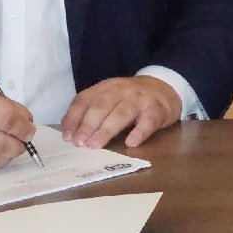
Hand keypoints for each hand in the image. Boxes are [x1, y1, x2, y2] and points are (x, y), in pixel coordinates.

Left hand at [60, 76, 182, 148]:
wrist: (165, 87)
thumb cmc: (131, 97)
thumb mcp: (110, 97)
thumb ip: (90, 109)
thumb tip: (67, 129)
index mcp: (106, 87)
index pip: (86, 99)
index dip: (74, 117)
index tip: (67, 136)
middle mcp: (122, 90)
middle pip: (102, 105)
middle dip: (88, 124)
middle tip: (79, 143)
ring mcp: (140, 99)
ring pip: (122, 113)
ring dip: (107, 129)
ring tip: (95, 145)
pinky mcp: (157, 110)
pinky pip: (148, 121)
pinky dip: (139, 131)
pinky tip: (131, 142)